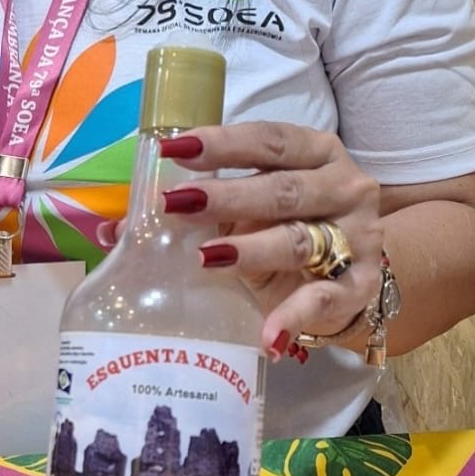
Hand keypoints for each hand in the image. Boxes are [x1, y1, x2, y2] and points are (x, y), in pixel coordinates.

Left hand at [155, 120, 382, 354]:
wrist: (347, 276)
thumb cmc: (285, 228)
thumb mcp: (247, 211)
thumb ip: (194, 209)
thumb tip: (114, 229)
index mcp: (314, 152)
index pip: (269, 140)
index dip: (223, 143)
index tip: (176, 150)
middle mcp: (343, 186)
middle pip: (282, 189)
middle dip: (227, 197)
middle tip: (177, 206)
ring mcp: (358, 236)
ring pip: (299, 240)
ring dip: (251, 250)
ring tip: (208, 259)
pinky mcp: (361, 285)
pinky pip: (327, 300)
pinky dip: (294, 317)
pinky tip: (268, 335)